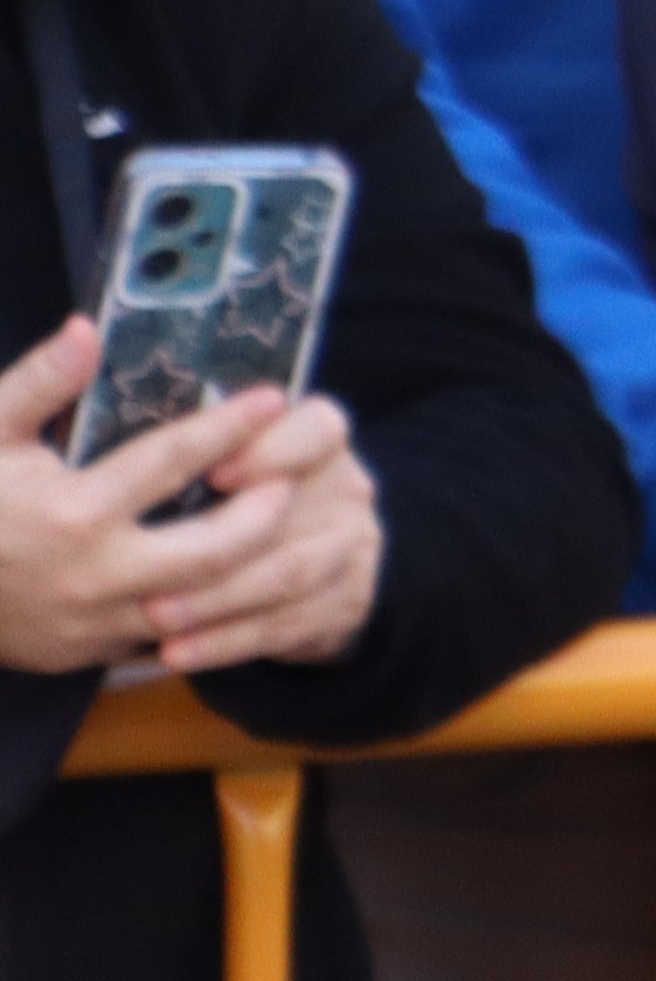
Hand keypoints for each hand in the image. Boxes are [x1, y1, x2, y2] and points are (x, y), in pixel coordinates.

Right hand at [0, 317, 364, 676]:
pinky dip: (222, 612)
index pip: (171, 461)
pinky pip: (181, 639)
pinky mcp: (100, 652)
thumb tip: (86, 328)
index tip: (270, 398)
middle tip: (291, 474)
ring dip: (260, 567)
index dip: (227, 426)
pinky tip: (251, 579)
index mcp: (71, 511)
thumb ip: (39, 384)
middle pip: (217, 548)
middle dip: (267, 510)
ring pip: (211, 604)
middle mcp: (96, 573)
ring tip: (285, 523)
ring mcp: (101, 622)